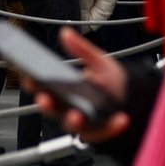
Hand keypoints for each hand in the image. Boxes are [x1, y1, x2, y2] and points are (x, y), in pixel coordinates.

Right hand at [34, 27, 130, 142]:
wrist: (134, 97)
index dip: (34, 84)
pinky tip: (121, 119)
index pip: (43, 88)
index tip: (29, 77)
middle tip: (44, 98)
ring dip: (72, 120)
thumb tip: (65, 32)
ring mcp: (83, 122)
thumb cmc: (112, 81)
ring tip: (77, 114)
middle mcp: (69, 107)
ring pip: (72, 125)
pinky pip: (103, 132)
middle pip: (52, 108)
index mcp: (64, 90)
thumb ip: (82, 49)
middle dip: (46, 104)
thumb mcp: (98, 61)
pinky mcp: (100, 132)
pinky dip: (111, 127)